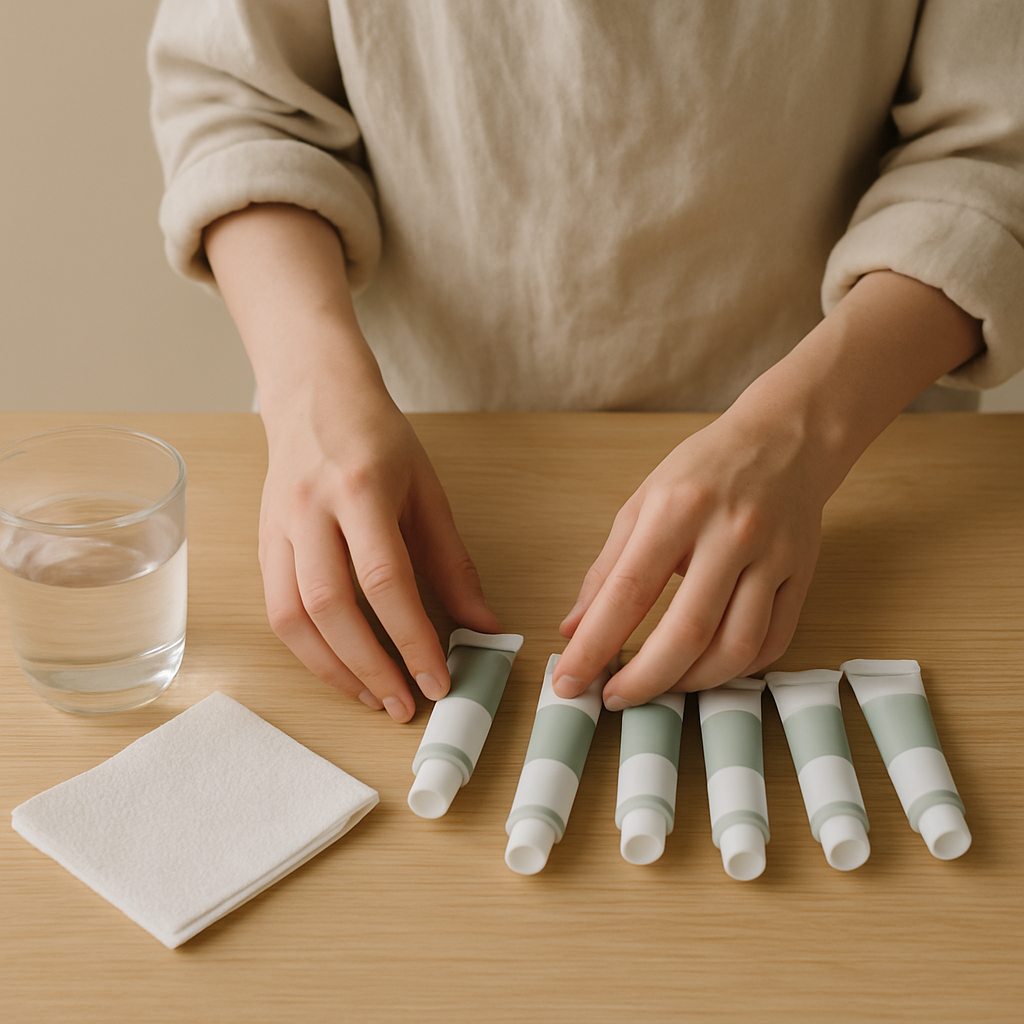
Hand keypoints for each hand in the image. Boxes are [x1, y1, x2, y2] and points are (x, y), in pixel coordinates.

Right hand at [259, 381, 499, 722]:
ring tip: (373, 697)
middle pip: (329, 606)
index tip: (437, 680)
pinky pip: (277, 609)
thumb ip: (453, 563)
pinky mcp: (261, 543)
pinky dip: (308, 649)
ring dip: (333, 669)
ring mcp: (277, 527)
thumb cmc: (378, 439)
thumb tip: (484, 625)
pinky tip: (341, 667)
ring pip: (291, 617)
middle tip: (404, 704)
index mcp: (360, 490)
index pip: (385, 579)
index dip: (411, 637)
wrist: (314, 397)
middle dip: (369, 667)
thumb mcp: (428, 491)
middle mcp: (310, 510)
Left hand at [552, 406, 824, 705]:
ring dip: (692, 683)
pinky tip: (709, 668)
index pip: (627, 594)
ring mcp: (773, 557)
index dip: (593, 647)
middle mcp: (729, 533)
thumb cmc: (704, 471)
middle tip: (616, 698)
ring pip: (737, 647)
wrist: (785, 439)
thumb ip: (607, 570)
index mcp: (677, 510)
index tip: (569, 682)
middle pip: (687, 632)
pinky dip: (738, 670)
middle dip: (644, 680)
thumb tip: (573, 629)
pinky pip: (773, 643)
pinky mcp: (803, 575)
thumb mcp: (642, 503)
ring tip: (662, 686)